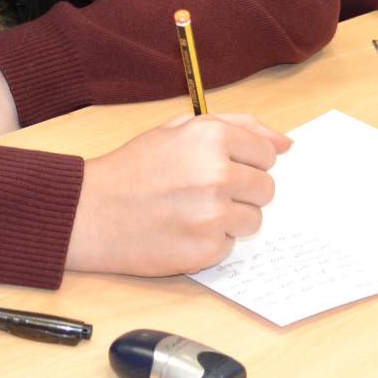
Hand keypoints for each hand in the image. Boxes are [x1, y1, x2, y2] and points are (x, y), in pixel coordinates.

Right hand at [67, 113, 288, 275]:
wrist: (91, 212)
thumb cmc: (134, 168)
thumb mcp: (180, 130)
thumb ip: (237, 126)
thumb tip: (285, 144)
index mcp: (212, 138)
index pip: (267, 154)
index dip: (245, 162)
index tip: (221, 167)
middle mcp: (217, 174)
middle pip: (266, 189)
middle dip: (242, 191)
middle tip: (205, 192)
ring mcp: (213, 216)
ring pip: (253, 220)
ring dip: (229, 219)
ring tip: (192, 212)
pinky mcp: (205, 251)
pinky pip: (229, 246)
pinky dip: (210, 242)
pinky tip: (182, 231)